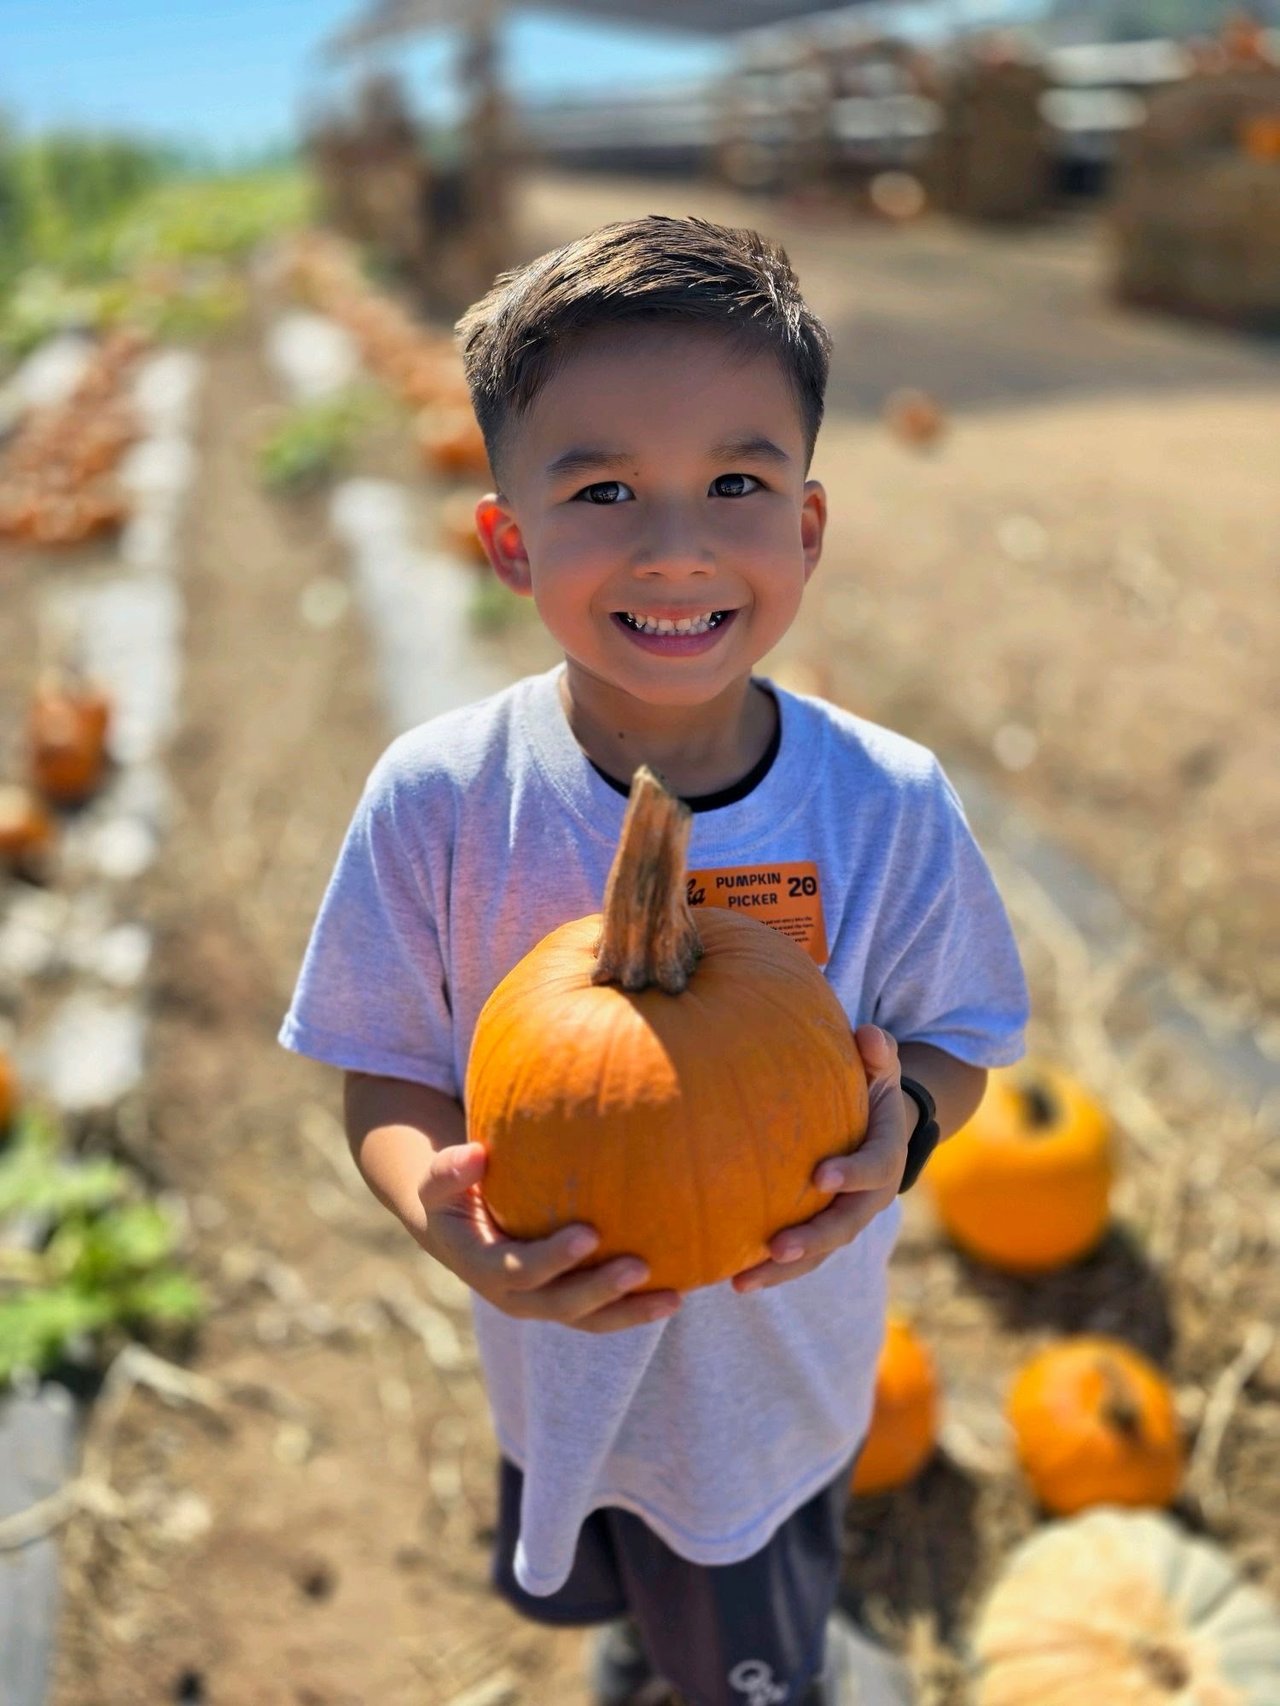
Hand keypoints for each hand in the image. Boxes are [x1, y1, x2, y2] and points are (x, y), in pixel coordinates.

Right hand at [414, 1143, 681, 1332]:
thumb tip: (476, 1154)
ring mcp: (542, 1305)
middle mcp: (514, 1297)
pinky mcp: (567, 1304)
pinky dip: (636, 1308)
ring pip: (589, 1321)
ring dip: (630, 1312)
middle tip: (640, 1267)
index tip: (589, 1234)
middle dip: (599, 1291)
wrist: (457, 1231)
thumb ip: (452, 1169)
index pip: (518, 1270)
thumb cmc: (454, 1193)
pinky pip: (604, 1313)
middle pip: (559, 1306)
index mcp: (483, 1268)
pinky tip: (677, 1293)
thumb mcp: (440, 1180)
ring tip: (674, 1298)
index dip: (552, 1259)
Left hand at [731, 1025, 909, 1295]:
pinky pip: (800, 1260)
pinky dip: (771, 1272)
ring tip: (743, 1280)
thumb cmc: (869, 1086)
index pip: (873, 1168)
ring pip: (820, 1253)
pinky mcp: (823, 1233)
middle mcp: (871, 1197)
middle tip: (778, 1247)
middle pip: (845, 1225)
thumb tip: (866, 1035)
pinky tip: (733, 1280)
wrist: (878, 1126)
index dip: (851, 1173)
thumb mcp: (880, 1066)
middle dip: (813, 1239)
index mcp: (886, 1155)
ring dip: (784, 1270)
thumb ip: (877, 1052)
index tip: (820, 1175)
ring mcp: (846, 1219)